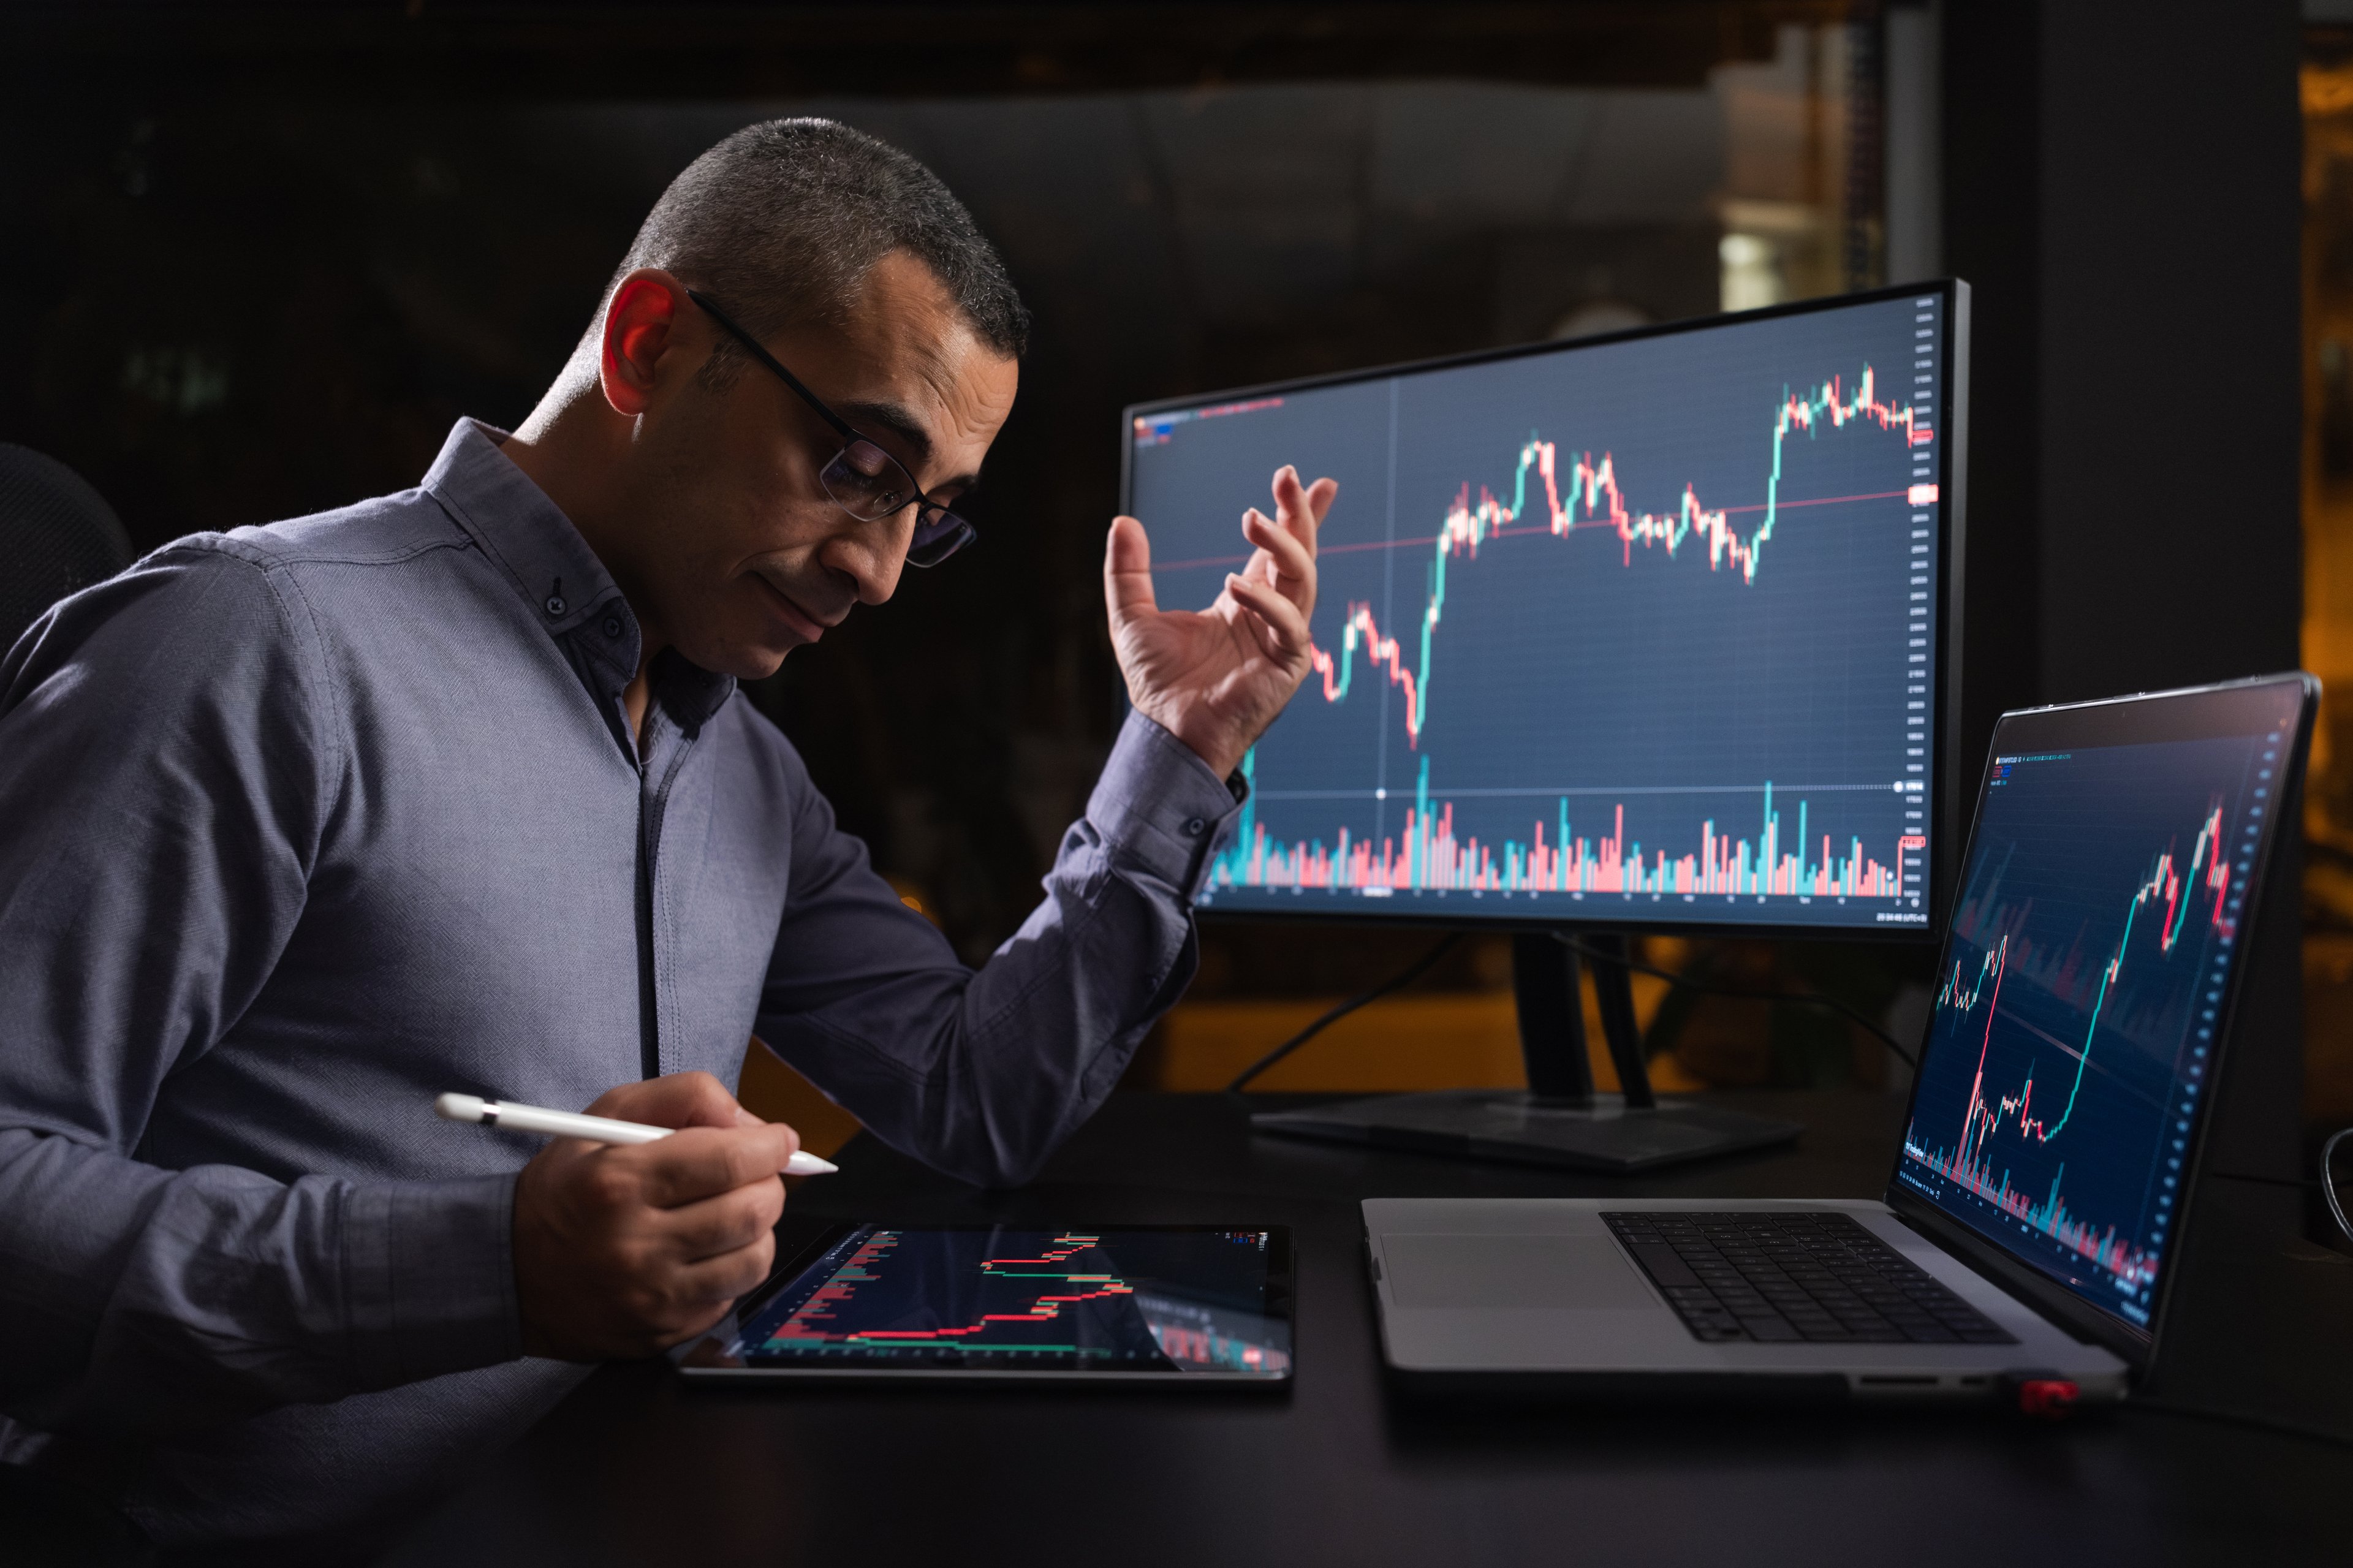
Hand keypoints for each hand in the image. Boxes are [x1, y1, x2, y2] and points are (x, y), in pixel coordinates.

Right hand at [512, 1071, 801, 1360]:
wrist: (509, 1271)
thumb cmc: (567, 1186)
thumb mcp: (607, 1116)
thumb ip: (682, 1097)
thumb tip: (750, 1123)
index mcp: (619, 1183)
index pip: (730, 1161)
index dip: (771, 1146)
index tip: (780, 1140)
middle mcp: (635, 1245)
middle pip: (751, 1211)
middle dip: (770, 1184)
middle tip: (755, 1175)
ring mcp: (650, 1297)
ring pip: (753, 1259)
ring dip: (759, 1228)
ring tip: (731, 1212)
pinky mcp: (660, 1332)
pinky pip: (730, 1297)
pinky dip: (732, 1267)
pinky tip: (704, 1251)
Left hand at [1105, 464, 1337, 778]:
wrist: (1166, 732)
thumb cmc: (1158, 683)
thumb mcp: (1132, 616)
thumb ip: (1128, 572)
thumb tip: (1123, 521)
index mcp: (1246, 600)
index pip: (1278, 549)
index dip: (1296, 515)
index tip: (1313, 481)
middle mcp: (1272, 614)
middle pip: (1300, 553)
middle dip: (1298, 513)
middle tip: (1286, 476)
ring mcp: (1284, 638)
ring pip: (1303, 579)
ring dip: (1283, 544)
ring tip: (1252, 518)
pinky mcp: (1288, 664)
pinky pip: (1290, 622)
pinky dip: (1267, 601)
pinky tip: (1237, 586)